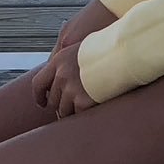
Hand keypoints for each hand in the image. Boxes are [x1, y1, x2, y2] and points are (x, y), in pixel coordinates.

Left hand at [32, 0, 115, 116]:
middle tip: (70, 107)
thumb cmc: (108, 49)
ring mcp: (71, 88)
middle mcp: (62, 75)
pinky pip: (77, 115)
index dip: (40, 96)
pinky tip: (90, 109)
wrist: (125, 52)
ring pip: (62, 111)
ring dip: (71, 112)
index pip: (38, 83)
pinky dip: (83, 114)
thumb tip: (61, 79)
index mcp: (59, 60)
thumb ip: (69, 62)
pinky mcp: (83, 101)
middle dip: (60, 105)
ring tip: (83, 109)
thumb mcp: (82, 48)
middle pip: (52, 100)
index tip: (43, 103)